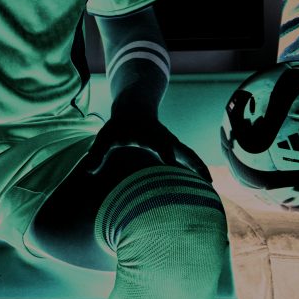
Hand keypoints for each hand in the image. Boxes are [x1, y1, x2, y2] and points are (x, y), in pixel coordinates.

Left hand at [80, 111, 211, 181]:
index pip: (162, 149)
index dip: (168, 159)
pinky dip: (197, 169)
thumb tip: (88, 172)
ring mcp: (172, 143)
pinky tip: (202, 185)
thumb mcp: (105, 137)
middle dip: (194, 167)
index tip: (174, 172)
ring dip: (200, 170)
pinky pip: (189, 158)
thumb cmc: (118, 125)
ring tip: (210, 190)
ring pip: (190, 157)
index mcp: (150, 137)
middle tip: (206, 185)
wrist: (133, 108)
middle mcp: (165, 140)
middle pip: (184, 153)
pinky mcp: (174, 147)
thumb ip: (97, 153)